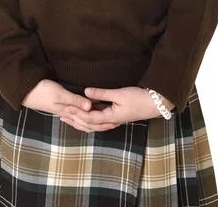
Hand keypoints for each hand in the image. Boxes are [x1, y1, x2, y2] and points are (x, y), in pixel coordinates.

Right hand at [21, 79, 112, 130]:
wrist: (26, 90)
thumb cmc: (42, 91)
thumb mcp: (60, 94)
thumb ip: (74, 100)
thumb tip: (90, 107)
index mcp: (68, 112)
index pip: (88, 120)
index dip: (101, 121)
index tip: (114, 120)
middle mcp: (67, 114)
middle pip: (86, 123)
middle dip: (100, 124)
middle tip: (114, 123)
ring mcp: (63, 111)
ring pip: (81, 120)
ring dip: (93, 121)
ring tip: (104, 120)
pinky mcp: (61, 106)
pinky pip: (76, 115)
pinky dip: (84, 116)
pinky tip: (87, 112)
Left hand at [60, 86, 174, 133]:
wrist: (156, 103)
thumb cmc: (139, 98)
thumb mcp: (120, 94)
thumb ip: (102, 93)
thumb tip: (85, 92)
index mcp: (111, 117)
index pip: (89, 118)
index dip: (76, 113)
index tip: (64, 108)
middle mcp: (111, 121)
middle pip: (89, 124)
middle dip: (75, 119)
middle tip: (61, 115)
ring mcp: (114, 119)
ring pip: (94, 123)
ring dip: (80, 119)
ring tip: (69, 115)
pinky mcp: (116, 115)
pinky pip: (99, 118)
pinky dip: (89, 116)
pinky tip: (84, 110)